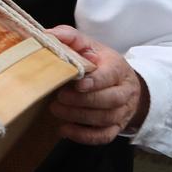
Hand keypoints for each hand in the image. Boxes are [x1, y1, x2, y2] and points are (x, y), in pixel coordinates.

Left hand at [46, 25, 148, 144]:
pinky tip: (64, 129)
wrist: (122, 83)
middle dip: (83, 101)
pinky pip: (103, 136)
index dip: (95, 82)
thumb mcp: (89, 46)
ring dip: (79, 116)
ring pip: (105, 118)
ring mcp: (121, 111)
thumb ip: (70, 37)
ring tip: (56, 110)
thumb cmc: (100, 63)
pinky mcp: (115, 127)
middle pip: (110, 99)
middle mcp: (124, 91)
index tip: (78, 84)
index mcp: (118, 68)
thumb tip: (47, 34)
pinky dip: (83, 136)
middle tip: (59, 97)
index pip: (111, 76)